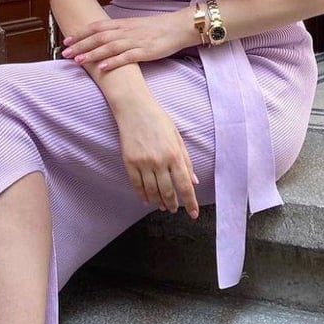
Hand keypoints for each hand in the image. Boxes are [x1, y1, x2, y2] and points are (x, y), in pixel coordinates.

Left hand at [60, 9, 193, 71]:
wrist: (178, 27)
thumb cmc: (157, 28)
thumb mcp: (135, 26)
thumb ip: (119, 31)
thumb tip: (103, 38)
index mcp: (122, 24)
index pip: (97, 27)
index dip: (81, 34)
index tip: (67, 40)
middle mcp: (126, 31)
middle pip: (98, 37)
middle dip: (81, 45)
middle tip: (65, 53)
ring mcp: (135, 41)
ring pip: (109, 47)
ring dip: (93, 54)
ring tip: (79, 61)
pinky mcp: (145, 51)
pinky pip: (126, 57)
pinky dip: (113, 62)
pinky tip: (103, 68)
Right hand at [113, 97, 199, 217]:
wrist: (135, 109)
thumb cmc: (159, 121)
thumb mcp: (177, 138)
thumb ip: (186, 161)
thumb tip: (194, 182)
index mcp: (175, 155)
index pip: (185, 185)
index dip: (190, 202)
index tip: (193, 214)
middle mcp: (160, 161)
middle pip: (168, 192)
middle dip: (173, 204)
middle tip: (175, 210)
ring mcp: (143, 162)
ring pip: (152, 191)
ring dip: (158, 202)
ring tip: (163, 206)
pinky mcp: (130, 162)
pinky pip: (136, 185)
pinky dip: (142, 195)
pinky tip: (147, 200)